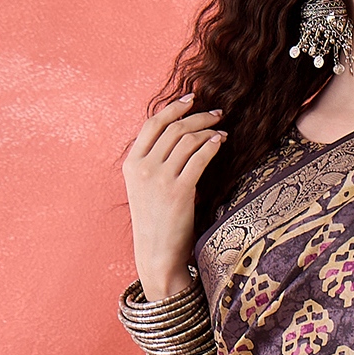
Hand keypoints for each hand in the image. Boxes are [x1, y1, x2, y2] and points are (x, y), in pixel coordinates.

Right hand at [123, 95, 225, 299]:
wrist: (157, 255)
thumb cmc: (156, 223)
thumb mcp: (145, 189)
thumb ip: (155, 163)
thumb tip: (178, 139)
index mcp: (131, 164)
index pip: (152, 124)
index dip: (173, 107)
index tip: (191, 99)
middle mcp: (143, 167)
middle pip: (173, 128)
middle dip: (197, 115)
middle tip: (216, 112)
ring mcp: (159, 178)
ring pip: (186, 140)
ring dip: (207, 129)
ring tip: (222, 130)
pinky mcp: (179, 191)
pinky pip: (198, 158)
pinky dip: (211, 146)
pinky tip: (220, 142)